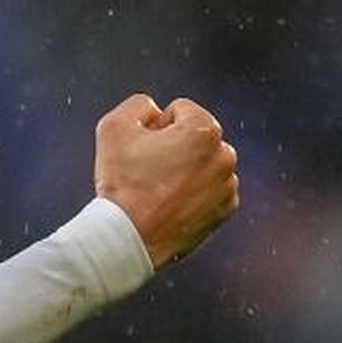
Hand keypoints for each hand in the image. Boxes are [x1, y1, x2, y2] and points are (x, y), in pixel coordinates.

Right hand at [94, 93, 238, 268]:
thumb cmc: (121, 182)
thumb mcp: (113, 127)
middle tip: (149, 170)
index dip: (155, 125)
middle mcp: (224, 155)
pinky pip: (209, 190)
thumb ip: (138, 105)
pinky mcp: (225, 210)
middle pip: (195, 137)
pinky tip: (170, 205)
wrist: (129, 237)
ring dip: (186, 169)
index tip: (143, 149)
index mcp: (204, 130)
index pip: (179, 110)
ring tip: (158, 190)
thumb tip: (155, 111)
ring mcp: (228, 185)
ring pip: (203, 164)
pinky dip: (193, 193)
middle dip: (175, 146)